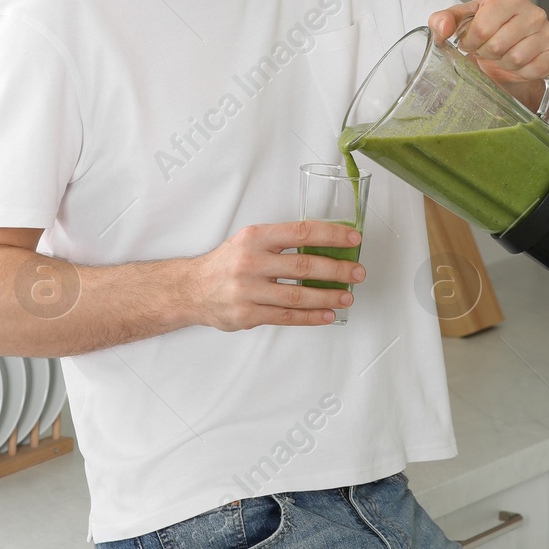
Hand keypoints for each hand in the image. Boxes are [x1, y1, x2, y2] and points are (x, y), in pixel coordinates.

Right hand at [188, 221, 364, 330]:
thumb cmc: (226, 263)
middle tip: (356, 272)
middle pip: (304, 266)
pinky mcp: (247, 314)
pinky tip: (327, 314)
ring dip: (328, 297)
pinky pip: (287, 317)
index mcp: (255, 237)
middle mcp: (250, 262)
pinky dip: (311, 317)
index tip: (352, 239)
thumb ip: (281, 242)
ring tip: (347, 296)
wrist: (192, 289)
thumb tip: (325, 245)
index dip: (331, 235)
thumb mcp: (249, 241)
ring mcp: (248, 290)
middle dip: (337, 270)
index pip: (301, 232)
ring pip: (298, 295)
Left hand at [428, 0, 548, 84]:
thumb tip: (442, 27)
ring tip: (502, 56)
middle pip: (498, 45)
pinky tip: (517, 64)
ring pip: (516, 59)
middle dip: (486, 54)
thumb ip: (444, 20)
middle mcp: (534, 11)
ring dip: (503, 64)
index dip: (470, 42)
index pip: (482, 27)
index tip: (470, 43)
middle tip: (487, 51)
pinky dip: (521, 72)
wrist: (513, 50)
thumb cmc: (489, 32)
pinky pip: (534, 69)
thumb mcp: (462, 21)